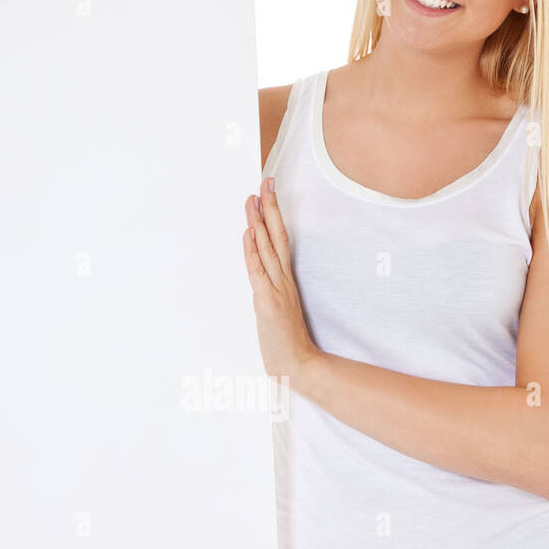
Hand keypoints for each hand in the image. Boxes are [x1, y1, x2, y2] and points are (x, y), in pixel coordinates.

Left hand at [242, 175, 318, 382]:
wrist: (299, 366)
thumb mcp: (279, 312)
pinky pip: (259, 272)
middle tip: (265, 182)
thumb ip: (272, 293)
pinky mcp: (269, 302)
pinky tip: (249, 233)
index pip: (281, 241)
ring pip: (268, 248)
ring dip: (259, 222)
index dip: (275, 216)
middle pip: (278, 236)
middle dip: (270, 208)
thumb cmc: (287, 342)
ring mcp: (278, 290)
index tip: (268, 193)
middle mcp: (284, 280)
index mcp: (287, 281)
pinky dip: (253, 251)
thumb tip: (261, 277)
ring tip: (252, 198)